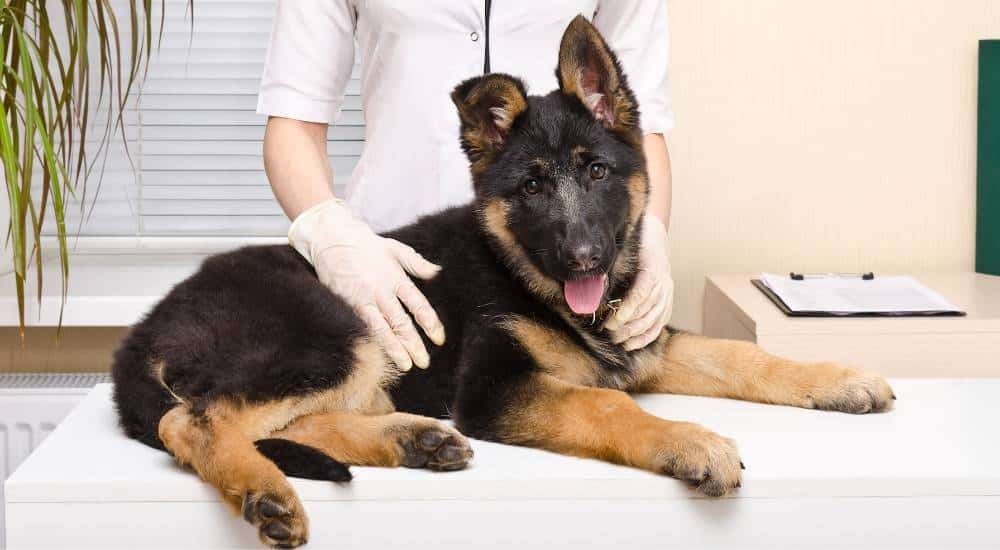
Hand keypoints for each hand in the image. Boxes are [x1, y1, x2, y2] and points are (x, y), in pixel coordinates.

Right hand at [288, 199, 445, 370]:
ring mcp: (362, 299)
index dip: (430, 323)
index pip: (418, 305)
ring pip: (381, 329)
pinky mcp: (346, 304)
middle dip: (413, 344)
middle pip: (401, 322)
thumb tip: (437, 272)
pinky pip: (362, 327)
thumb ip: (417, 263)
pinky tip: (379, 356)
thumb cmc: (367, 245)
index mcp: (396, 278)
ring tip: (405, 365)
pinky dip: (372, 342)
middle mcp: (380, 291)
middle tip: (424, 362)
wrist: (332, 238)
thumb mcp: (396, 249)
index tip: (439, 339)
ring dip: (394, 349)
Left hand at [604, 215, 673, 350]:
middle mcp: (664, 283)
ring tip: (616, 340)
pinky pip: (659, 324)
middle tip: (608, 333)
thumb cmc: (634, 242)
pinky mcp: (668, 302)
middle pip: (647, 311)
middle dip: (626, 326)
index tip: (611, 322)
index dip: (626, 311)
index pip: (641, 294)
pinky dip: (646, 337)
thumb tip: (594, 285)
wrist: (656, 236)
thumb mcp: (623, 250)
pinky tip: (631, 344)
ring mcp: (668, 293)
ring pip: (653, 320)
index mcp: (652, 268)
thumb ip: (612, 268)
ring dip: (634, 334)